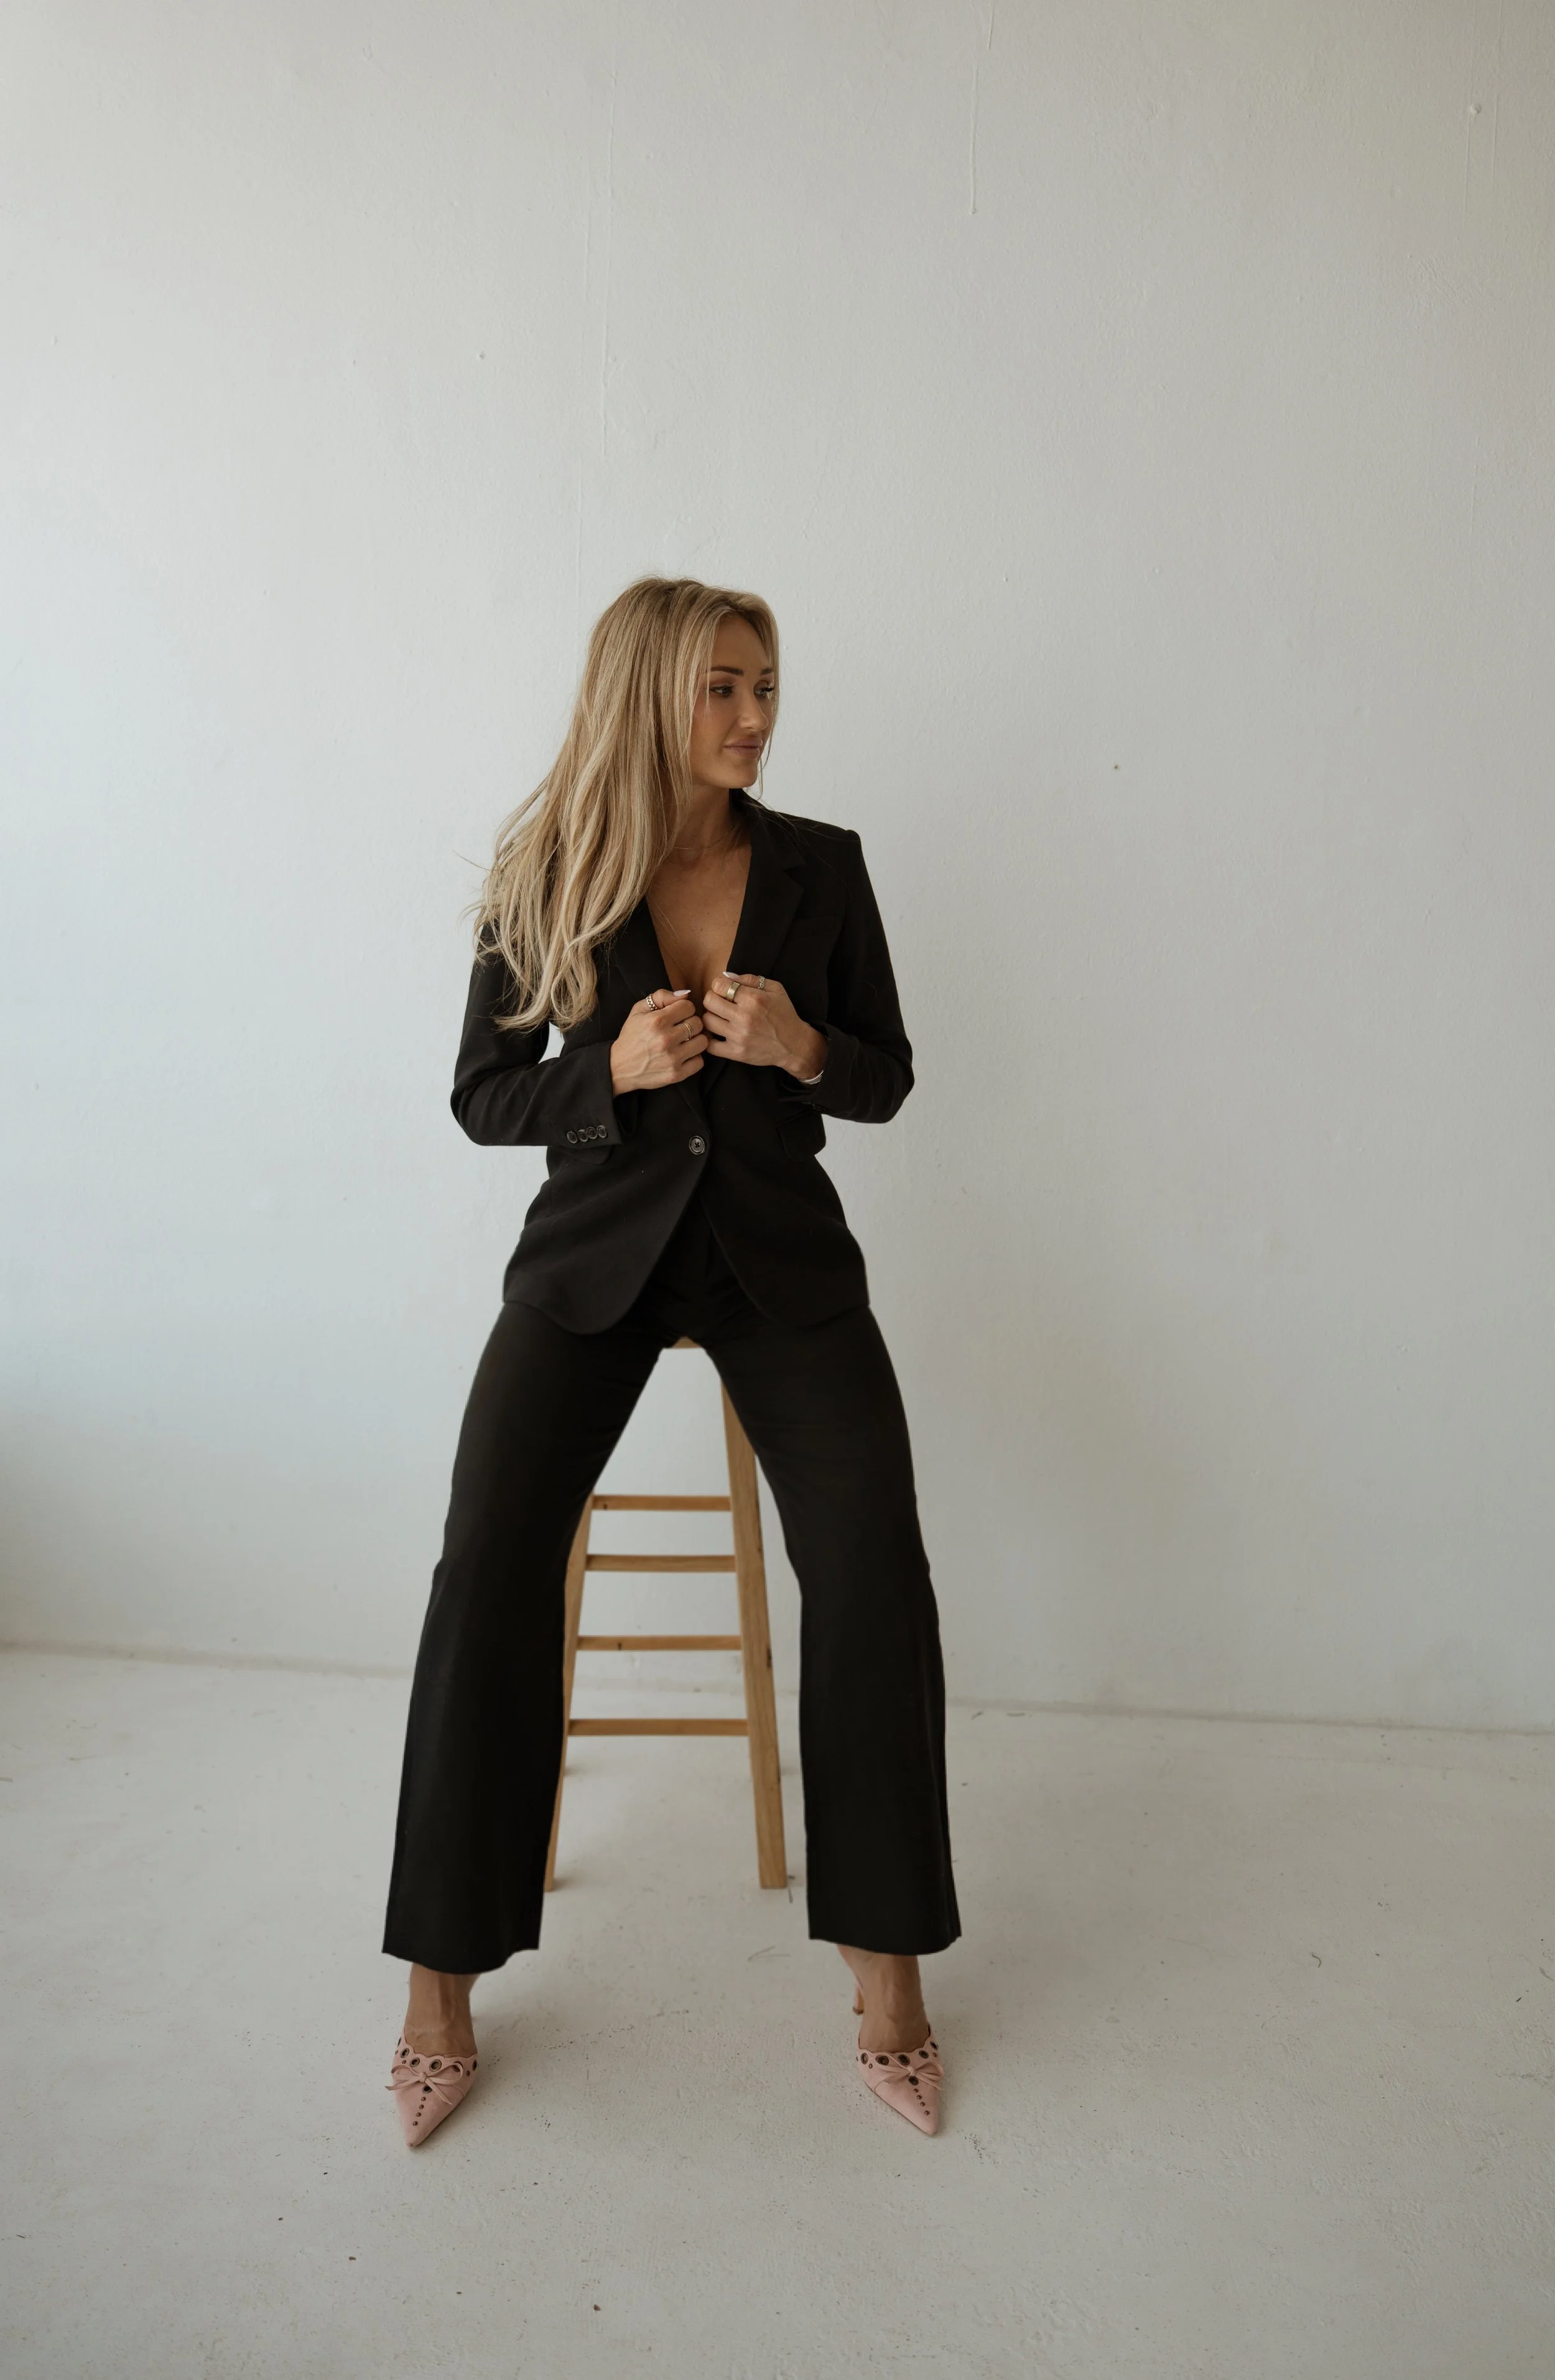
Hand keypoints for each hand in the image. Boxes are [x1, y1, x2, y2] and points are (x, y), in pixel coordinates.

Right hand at [609, 989, 708, 1093]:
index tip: (677, 1015)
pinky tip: (683, 1055)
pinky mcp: (676, 1074)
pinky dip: (694, 1058)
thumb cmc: (631, 1036)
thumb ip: (661, 997)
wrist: (619, 1067)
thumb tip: (686, 994)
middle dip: (690, 1023)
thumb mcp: (638, 1010)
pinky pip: (700, 1061)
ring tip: (684, 1041)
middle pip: (698, 1023)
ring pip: (703, 1042)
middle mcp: (666, 1039)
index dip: (684, 1009)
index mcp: (657, 1021)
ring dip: (695, 1040)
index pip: (688, 1006)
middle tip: (681, 1028)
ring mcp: (672, 1058)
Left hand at [701, 973, 826, 1077]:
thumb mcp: (775, 989)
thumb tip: (725, 976)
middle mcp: (744, 1017)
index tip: (724, 990)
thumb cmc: (785, 1014)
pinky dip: (710, 1039)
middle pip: (709, 1002)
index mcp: (753, 999)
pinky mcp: (736, 1053)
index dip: (719, 985)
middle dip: (713, 998)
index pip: (719, 985)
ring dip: (711, 1017)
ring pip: (707, 1021)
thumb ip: (750, 979)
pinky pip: (710, 1046)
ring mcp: (739, 1036)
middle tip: (721, 1003)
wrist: (794, 1045)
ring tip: (721, 1017)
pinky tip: (718, 1034)